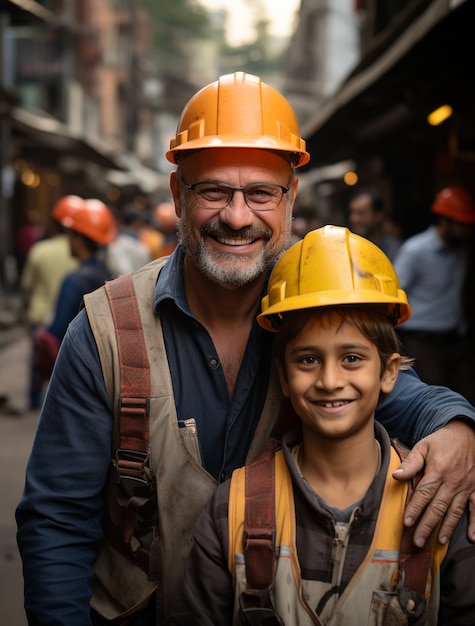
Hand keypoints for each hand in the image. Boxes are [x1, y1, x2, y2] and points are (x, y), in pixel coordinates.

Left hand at [392, 420, 474, 546]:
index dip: (414, 509)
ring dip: (447, 528)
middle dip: (427, 525)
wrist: (468, 434)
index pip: (423, 493)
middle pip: (438, 507)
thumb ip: (411, 463)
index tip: (406, 522)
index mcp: (438, 470)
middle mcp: (453, 481)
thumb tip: (395, 476)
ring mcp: (466, 487)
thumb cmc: (442, 441)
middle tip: (418, 541)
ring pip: (455, 511)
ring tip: (438, 542)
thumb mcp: (424, 446)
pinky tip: (472, 538)